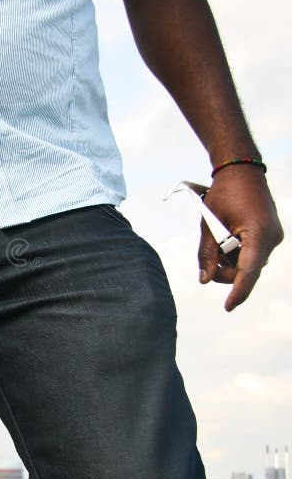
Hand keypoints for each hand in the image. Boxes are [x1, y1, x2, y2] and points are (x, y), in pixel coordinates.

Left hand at [197, 165, 283, 310]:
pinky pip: (251, 253)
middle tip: (208, 257)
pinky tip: (227, 236)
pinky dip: (236, 252)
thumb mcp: (208, 224)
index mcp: (258, 234)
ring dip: (229, 260)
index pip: (249, 271)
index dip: (238, 291)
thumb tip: (204, 280)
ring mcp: (273, 237)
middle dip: (225, 270)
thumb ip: (206, 254)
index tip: (228, 307)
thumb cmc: (222, 193)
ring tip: (217, 238)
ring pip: (248, 264)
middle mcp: (271, 238)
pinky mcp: (270, 235)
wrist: (241, 171)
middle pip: (246, 271)